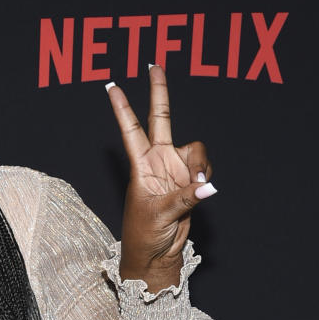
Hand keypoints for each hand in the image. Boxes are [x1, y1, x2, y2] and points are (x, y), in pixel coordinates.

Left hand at [106, 65, 215, 291]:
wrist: (156, 255)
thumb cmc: (145, 236)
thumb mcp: (160, 215)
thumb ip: (185, 197)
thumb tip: (207, 186)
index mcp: (140, 166)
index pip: (130, 130)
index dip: (122, 108)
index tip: (111, 86)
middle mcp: (158, 161)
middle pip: (160, 118)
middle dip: (159, 92)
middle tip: (154, 64)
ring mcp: (176, 169)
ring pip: (196, 148)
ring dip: (201, 163)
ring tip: (198, 184)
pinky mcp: (191, 181)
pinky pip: (205, 169)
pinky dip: (207, 178)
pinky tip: (202, 190)